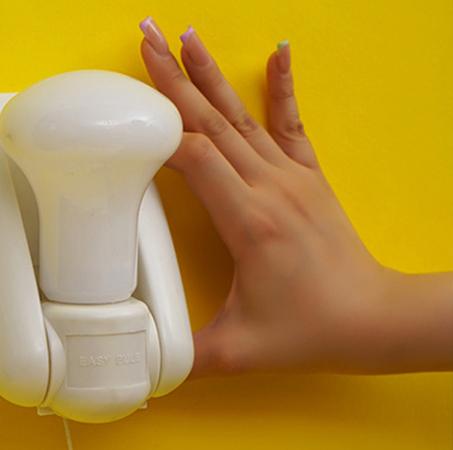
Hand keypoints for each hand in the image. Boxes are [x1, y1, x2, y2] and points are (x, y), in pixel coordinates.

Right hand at [139, 20, 452, 375]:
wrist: (374, 319)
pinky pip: (291, 125)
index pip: (195, 160)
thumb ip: (183, 358)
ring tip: (183, 36)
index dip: (157, 134)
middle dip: (173, 80)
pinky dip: (282, 87)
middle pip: (212, 122)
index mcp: (249, 222)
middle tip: (144, 40)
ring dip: (210, 75)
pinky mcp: (309, 181)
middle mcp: (271, 188)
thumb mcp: (238, 352)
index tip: (125, 114)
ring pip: (242, 116)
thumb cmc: (310, 331)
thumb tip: (140, 364)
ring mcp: (293, 179)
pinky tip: (278, 52)